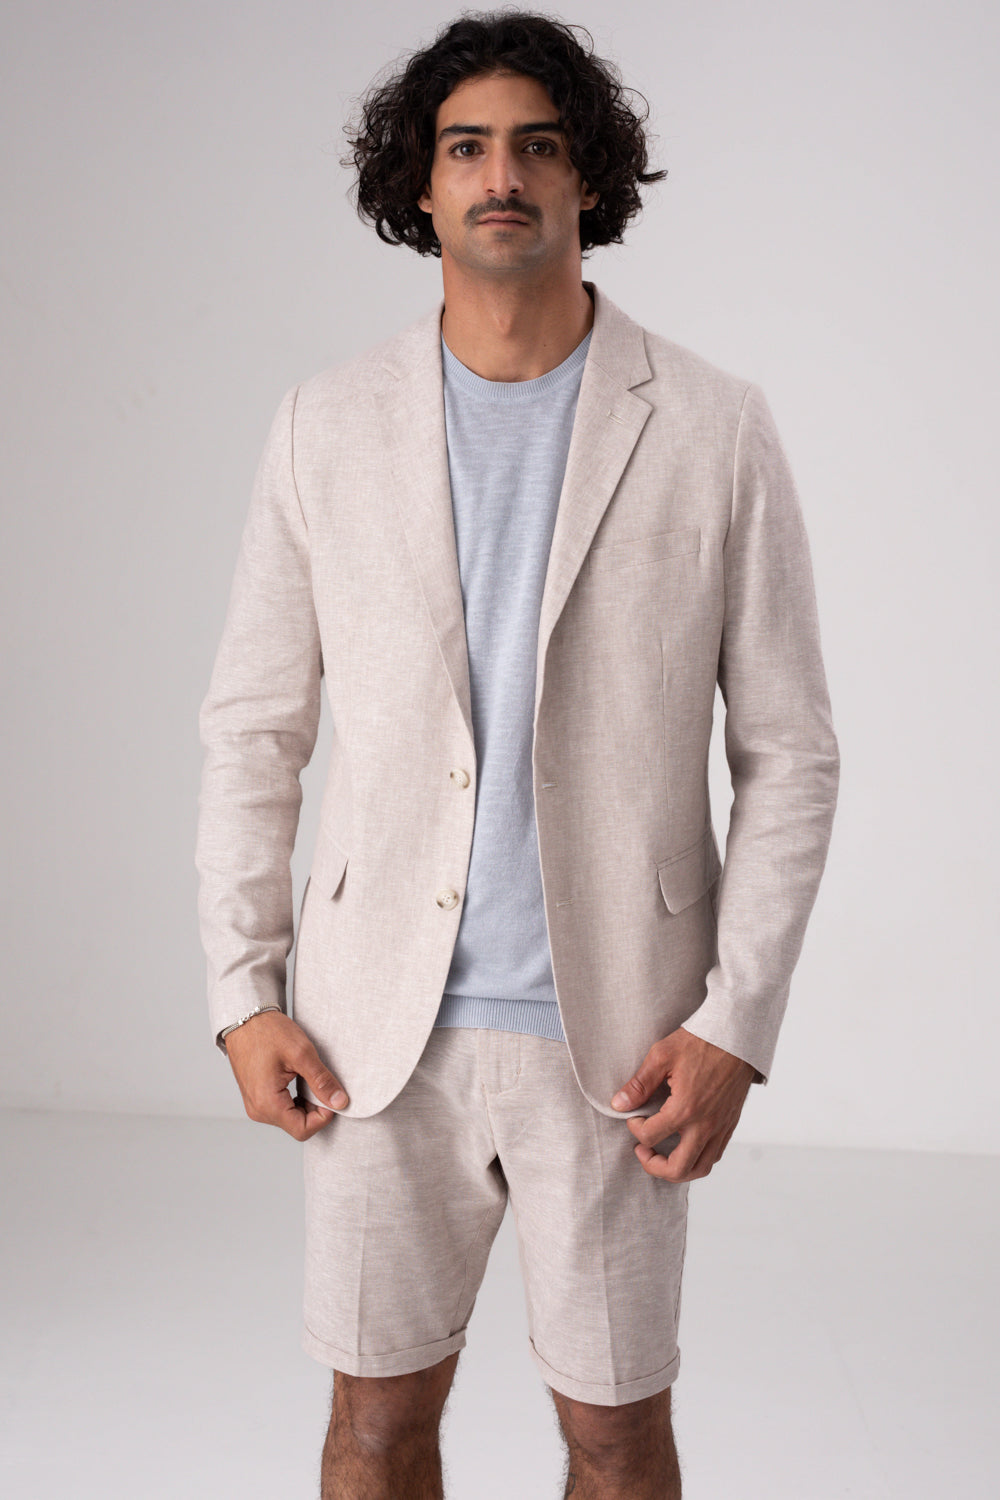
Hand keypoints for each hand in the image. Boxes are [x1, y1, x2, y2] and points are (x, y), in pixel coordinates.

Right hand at [224, 1010, 348, 1140]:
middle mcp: (258, 1110)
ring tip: (309, 1078)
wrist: (244, 1019)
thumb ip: (321, 1081)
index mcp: (267, 1103)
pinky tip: (299, 1080)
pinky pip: (281, 1108)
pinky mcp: (256, 1097)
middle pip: (297, 1125)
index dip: (323, 1117)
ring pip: (290, 1118)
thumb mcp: (301, 1053)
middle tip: (321, 1083)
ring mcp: (255, 1105)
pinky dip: (295, 1099)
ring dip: (306, 1103)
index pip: (303, 1130)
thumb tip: (340, 1102)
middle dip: (315, 1109)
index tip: (331, 1095)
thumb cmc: (267, 1032)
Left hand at [610, 1027, 754, 1181]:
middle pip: (678, 1168)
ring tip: (663, 1156)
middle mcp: (705, 1125)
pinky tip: (685, 1145)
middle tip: (642, 1151)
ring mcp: (720, 1128)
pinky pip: (715, 1155)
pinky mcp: (730, 1124)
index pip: (650, 1137)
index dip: (634, 1129)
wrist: (737, 1036)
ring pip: (700, 1168)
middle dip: (653, 1166)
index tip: (633, 1116)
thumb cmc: (700, 1042)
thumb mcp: (662, 1055)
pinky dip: (697, 1159)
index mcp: (685, 1109)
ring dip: (678, 1170)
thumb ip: (639, 1084)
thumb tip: (619, 1104)